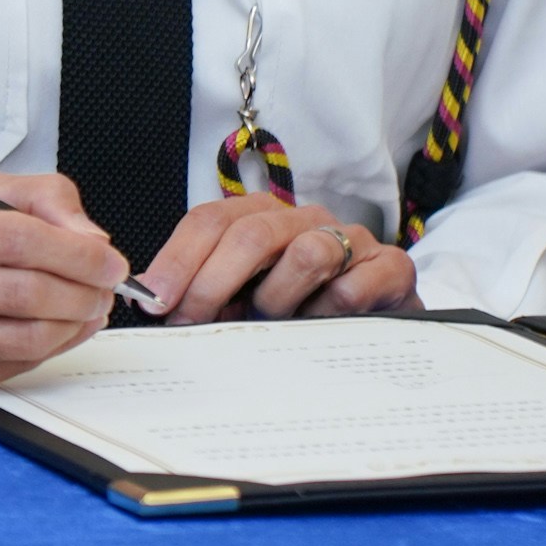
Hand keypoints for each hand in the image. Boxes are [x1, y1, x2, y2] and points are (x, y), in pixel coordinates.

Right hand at [0, 169, 134, 405]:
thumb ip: (35, 200)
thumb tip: (91, 241)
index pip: (13, 237)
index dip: (75, 253)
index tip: (110, 260)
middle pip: (22, 292)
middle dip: (83, 291)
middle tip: (106, 288)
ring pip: (22, 336)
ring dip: (73, 325)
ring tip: (89, 309)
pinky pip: (8, 368)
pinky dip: (48, 350)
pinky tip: (59, 332)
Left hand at [136, 195, 419, 323]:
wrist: (382, 323)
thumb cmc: (302, 309)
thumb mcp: (246, 298)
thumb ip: (207, 294)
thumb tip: (154, 304)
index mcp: (263, 217)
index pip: (211, 221)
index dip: (178, 258)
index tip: (155, 299)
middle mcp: (304, 219)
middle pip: (250, 234)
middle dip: (212, 282)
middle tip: (193, 322)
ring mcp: (350, 240)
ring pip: (304, 255)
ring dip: (276, 299)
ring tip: (269, 324)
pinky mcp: (390, 267)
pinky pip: (352, 286)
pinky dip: (328, 313)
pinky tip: (320, 328)